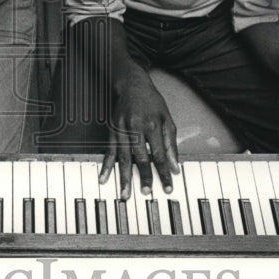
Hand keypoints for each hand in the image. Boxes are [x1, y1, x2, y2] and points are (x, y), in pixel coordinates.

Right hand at [100, 65, 179, 199]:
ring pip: (123, 157)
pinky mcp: (112, 130)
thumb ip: (171, 143)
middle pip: (141, 157)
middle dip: (143, 176)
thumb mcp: (167, 119)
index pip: (160, 154)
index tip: (167, 187)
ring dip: (124, 176)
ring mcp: (122, 129)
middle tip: (146, 192)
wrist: (132, 85)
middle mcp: (136, 128)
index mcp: (153, 125)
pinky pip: (109, 151)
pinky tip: (103, 178)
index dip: (164, 172)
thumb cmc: (152, 102)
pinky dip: (106, 165)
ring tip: (125, 193)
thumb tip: (175, 167)